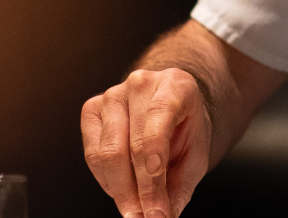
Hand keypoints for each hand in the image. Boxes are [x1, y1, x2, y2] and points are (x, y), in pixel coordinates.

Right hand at [81, 68, 211, 217]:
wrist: (173, 108)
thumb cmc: (185, 129)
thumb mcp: (195, 155)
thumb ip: (180, 186)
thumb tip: (163, 217)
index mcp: (175, 85)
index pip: (159, 118)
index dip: (154, 157)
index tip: (155, 193)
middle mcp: (141, 84)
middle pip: (129, 145)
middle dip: (138, 190)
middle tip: (146, 217)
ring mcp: (113, 95)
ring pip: (107, 153)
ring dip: (121, 191)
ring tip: (137, 210)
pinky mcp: (92, 109)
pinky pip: (93, 155)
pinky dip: (107, 181)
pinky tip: (123, 191)